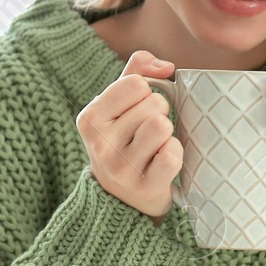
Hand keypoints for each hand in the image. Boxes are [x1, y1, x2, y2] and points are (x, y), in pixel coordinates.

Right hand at [77, 50, 181, 226]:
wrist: (121, 198)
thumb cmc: (124, 139)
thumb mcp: (118, 103)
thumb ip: (137, 70)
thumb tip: (166, 66)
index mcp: (90, 118)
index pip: (136, 83)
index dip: (146, 93)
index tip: (138, 109)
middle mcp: (100, 144)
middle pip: (154, 103)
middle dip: (159, 112)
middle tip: (148, 131)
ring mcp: (121, 168)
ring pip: (162, 126)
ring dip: (168, 132)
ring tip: (156, 144)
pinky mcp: (144, 187)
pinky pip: (172, 155)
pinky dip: (175, 153)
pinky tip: (163, 161)